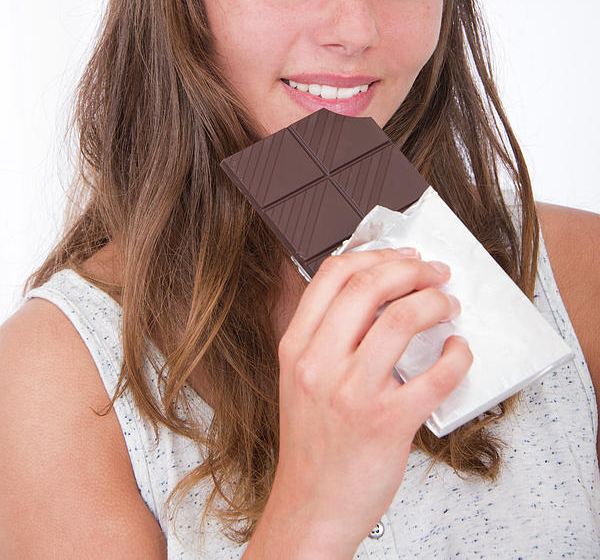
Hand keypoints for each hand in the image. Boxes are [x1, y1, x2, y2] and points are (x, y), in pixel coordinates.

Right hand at [247, 247, 471, 558]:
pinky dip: (456, 355)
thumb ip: (324, 334)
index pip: (332, 274)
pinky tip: (457, 350)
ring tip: (447, 305)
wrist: (312, 507)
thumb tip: (372, 291)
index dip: (374, 253)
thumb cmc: (313, 444)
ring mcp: (352, 393)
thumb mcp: (298, 378)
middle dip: (411, 269)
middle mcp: (319, 364)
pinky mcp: (387, 423)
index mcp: (296, 347)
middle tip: (434, 272)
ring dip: (435, 303)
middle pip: (369, 285)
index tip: (401, 254)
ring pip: (401, 319)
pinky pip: (434, 375)